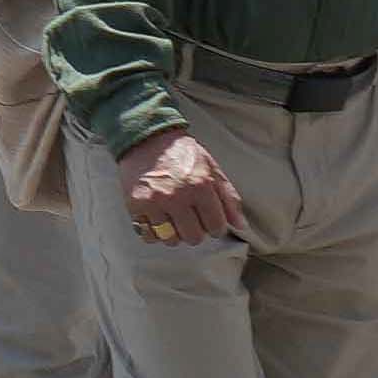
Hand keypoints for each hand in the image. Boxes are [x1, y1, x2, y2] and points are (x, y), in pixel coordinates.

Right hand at [120, 127, 245, 248]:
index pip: (216, 227)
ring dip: (174, 233)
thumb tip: (241, 226)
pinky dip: (153, 232)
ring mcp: (154, 202)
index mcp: (201, 187)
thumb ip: (229, 198)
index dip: (215, 226)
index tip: (209, 220)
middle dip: (195, 231)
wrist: (146, 138)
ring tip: (173, 220)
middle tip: (191, 219)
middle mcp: (177, 196)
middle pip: (193, 237)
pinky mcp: (135, 204)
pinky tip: (157, 221)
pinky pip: (148, 234)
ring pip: (171, 239)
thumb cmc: (182, 153)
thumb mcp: (212, 169)